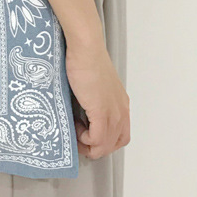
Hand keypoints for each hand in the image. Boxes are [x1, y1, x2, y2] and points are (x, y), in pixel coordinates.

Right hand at [65, 37, 130, 158]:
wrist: (86, 49)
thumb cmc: (86, 60)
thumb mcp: (94, 86)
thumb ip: (94, 102)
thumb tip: (83, 117)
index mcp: (121, 104)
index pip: (120, 136)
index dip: (104, 142)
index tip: (87, 136)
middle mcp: (121, 110)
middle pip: (113, 144)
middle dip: (95, 148)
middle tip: (78, 139)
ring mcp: (113, 112)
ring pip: (105, 145)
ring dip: (88, 145)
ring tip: (75, 131)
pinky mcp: (101, 111)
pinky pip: (97, 139)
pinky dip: (85, 139)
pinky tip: (76, 126)